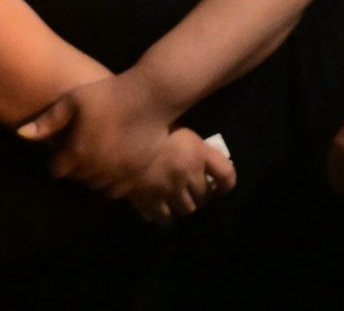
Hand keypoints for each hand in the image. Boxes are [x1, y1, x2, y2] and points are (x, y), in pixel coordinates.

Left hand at [18, 73, 177, 194]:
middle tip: (85, 147)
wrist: (153, 95)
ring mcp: (117, 174)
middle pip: (77, 178)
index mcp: (77, 153)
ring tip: (100, 154)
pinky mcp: (136, 173)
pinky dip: (113, 181)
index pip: (57, 170)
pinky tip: (116, 162)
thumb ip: (48, 120)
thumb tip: (20, 135)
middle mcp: (96, 169)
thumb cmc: (111, 94)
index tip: (66, 145)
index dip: (59, 157)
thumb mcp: (75, 99)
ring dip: (94, 175)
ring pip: (96, 185)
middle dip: (77, 166)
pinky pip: (117, 189)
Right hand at [121, 127, 236, 225]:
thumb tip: (197, 152)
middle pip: (204, 196)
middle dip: (201, 197)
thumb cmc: (147, 125)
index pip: (226, 174)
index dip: (226, 185)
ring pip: (187, 210)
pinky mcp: (150, 202)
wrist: (117, 138)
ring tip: (179, 203)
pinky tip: (164, 214)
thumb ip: (188, 142)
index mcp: (198, 152)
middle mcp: (189, 174)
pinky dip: (168, 218)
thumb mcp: (173, 125)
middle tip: (194, 194)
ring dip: (186, 207)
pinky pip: (166, 218)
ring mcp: (170, 190)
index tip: (221, 187)